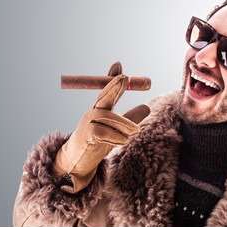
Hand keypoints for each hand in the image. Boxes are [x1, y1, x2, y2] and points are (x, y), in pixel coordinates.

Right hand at [52, 62, 149, 192]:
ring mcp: (88, 124)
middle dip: (113, 87)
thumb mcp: (116, 129)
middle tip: (124, 77)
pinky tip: (123, 142)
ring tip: (136, 132)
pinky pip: (103, 133)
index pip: (106, 92)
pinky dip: (116, 137)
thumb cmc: (97, 142)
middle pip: (103, 98)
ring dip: (124, 124)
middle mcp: (92, 114)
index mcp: (100, 110)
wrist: (78, 162)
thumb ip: (130, 118)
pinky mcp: (86, 137)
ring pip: (108, 118)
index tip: (118, 65)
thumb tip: (148, 106)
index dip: (111, 79)